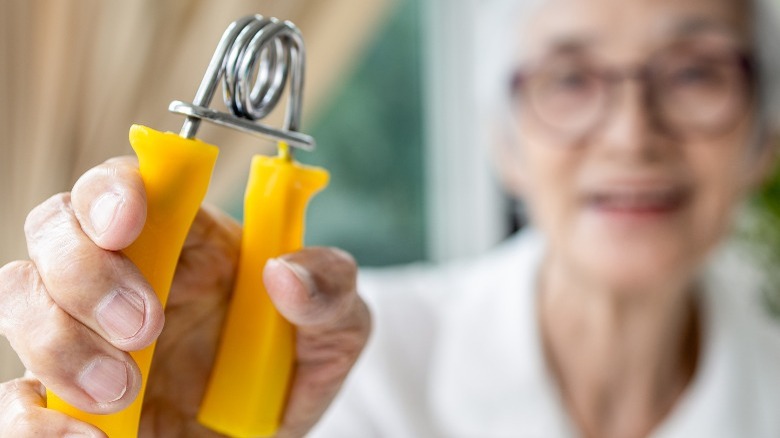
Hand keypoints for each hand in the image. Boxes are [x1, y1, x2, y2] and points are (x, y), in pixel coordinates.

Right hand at [0, 156, 370, 436]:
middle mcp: (124, 274)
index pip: (126, 183)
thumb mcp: (338, 323)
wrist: (266, 427)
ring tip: (125, 392)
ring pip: (18, 300)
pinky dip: (30, 416)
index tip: (128, 223)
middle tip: (144, 326)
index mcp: (186, 238)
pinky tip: (85, 437)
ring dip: (58, 341)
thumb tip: (285, 274)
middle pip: (54, 231)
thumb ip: (330, 290)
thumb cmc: (294, 362)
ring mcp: (86, 333)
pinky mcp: (68, 399)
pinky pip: (14, 396)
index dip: (113, 190)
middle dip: (85, 273)